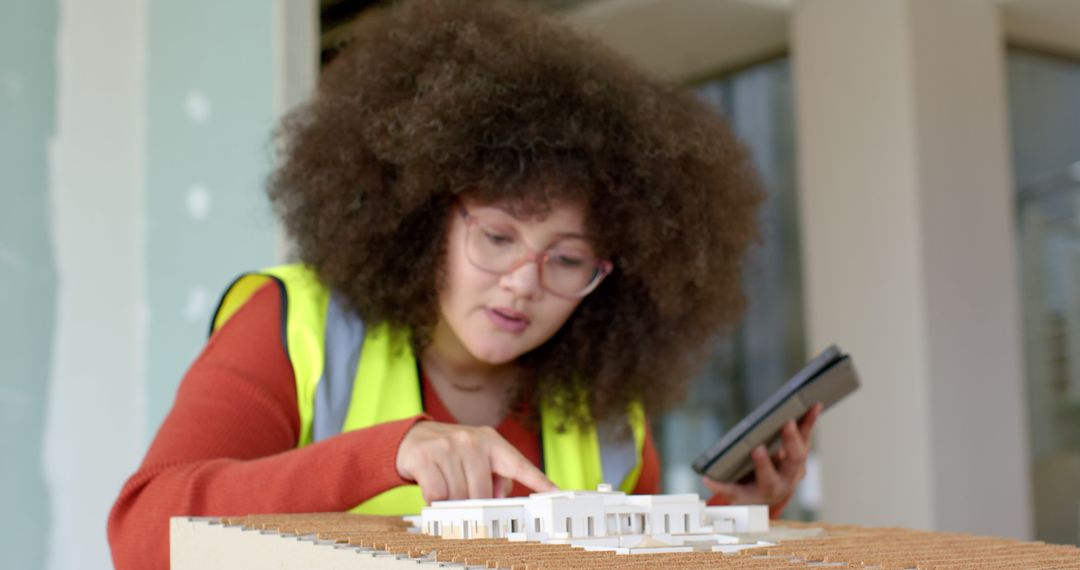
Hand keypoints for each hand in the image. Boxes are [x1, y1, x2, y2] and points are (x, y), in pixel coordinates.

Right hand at [396, 420, 557, 503]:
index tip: (555, 493)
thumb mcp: (479, 458)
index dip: (539, 481)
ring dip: (452, 502)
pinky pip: (437, 495)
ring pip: (458, 496)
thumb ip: (497, 478)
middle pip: (483, 493)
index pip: (519, 465)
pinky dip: (434, 500)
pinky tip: (433, 489)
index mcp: (493, 443)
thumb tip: (498, 497)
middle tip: (464, 497)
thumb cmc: (453, 453)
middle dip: (474, 503)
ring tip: (447, 488)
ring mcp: (448, 446)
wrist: (415, 437)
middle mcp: (473, 441)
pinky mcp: (425, 456)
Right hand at [702, 403, 821, 508]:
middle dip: (791, 441)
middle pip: (794, 460)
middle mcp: (788, 478)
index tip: (757, 448)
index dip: (763, 463)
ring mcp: (797, 466)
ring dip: (807, 426)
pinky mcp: (801, 454)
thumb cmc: (750, 494)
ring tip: (811, 406)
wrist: (768, 498)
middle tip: (787, 423)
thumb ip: (723, 488)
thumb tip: (707, 479)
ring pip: (804, 446)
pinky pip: (807, 437)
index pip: (768, 476)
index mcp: (770, 488)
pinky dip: (810, 421)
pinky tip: (814, 406)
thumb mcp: (735, 496)